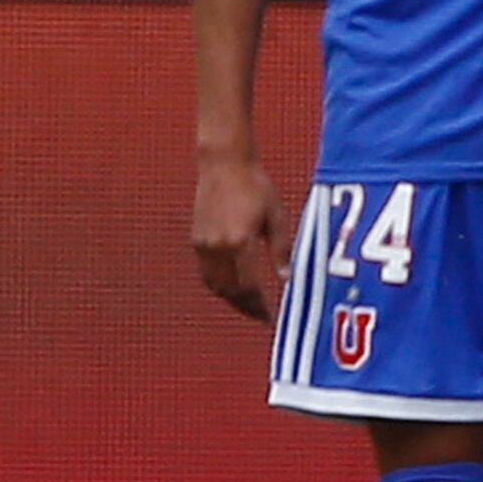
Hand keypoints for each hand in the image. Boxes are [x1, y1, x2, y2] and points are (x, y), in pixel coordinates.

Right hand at [192, 152, 292, 319]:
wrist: (224, 163)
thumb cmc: (256, 185)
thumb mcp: (277, 216)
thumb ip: (281, 249)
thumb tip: (286, 278)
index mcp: (239, 242)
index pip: (249, 287)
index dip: (260, 307)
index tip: (271, 319)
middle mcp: (217, 247)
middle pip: (230, 292)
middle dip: (246, 308)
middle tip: (262, 316)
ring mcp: (203, 244)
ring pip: (215, 285)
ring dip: (232, 299)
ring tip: (249, 305)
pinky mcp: (197, 239)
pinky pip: (207, 273)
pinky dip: (220, 285)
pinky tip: (234, 286)